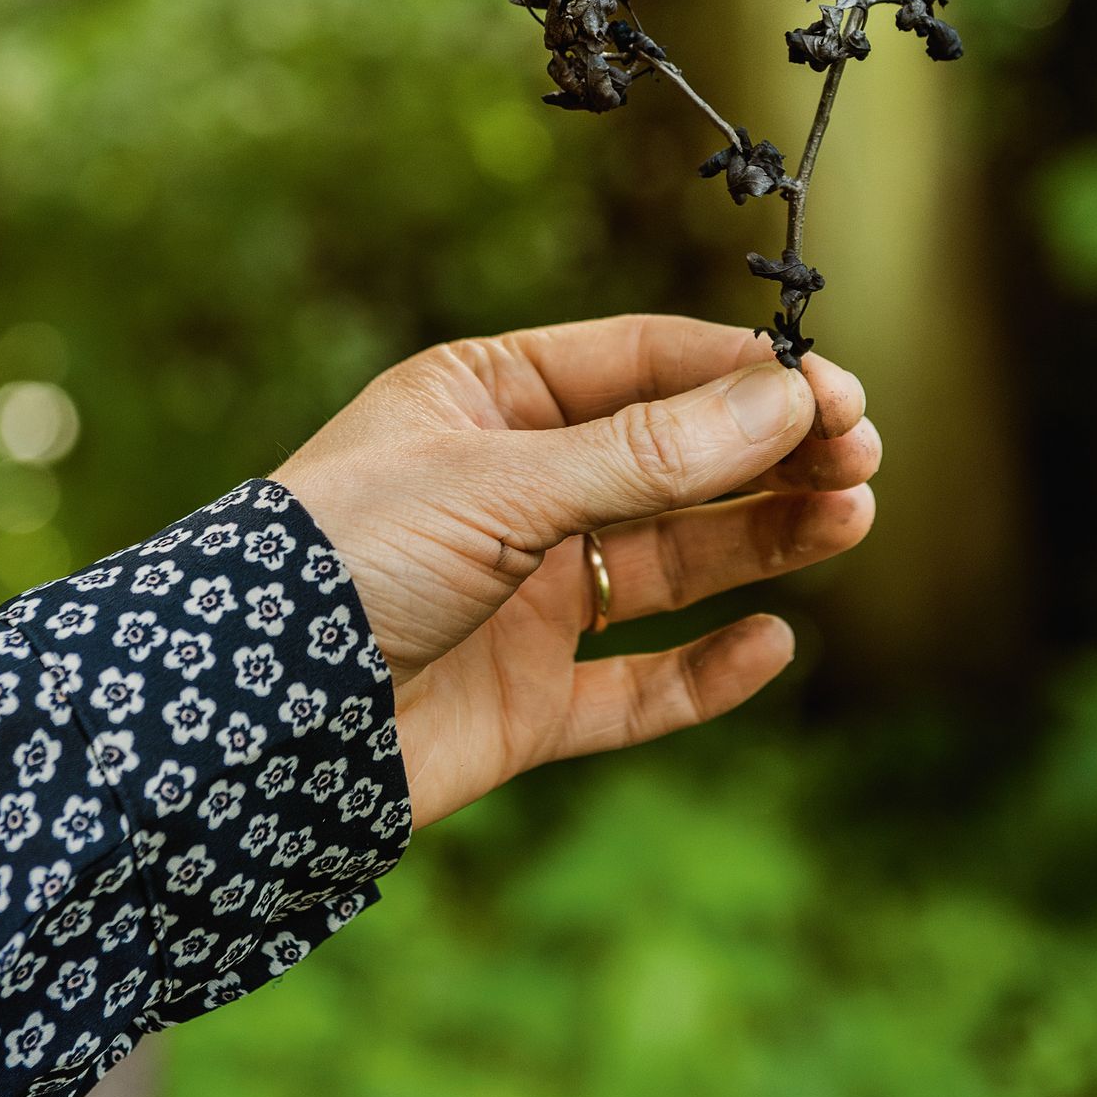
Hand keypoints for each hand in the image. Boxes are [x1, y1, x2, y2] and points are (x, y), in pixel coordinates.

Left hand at [274, 314, 878, 827]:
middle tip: (860, 457)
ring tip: (851, 520)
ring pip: (672, 563)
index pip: (645, 365)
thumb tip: (784, 401)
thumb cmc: (343, 561)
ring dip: (762, 541)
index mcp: (491, 400)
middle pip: (674, 461)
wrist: (237, 730)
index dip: (744, 378)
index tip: (833, 394)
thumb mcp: (501, 484)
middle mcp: (516, 489)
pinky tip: (771, 643)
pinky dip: (708, 672)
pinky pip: (638, 687)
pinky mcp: (526, 703)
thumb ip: (647, 454)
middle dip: (769, 455)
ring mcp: (524, 597)